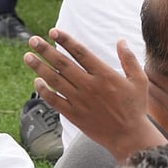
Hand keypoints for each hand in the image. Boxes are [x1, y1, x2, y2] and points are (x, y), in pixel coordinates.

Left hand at [24, 30, 164, 161]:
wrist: (129, 136)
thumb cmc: (135, 107)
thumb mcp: (140, 81)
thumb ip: (129, 59)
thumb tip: (121, 40)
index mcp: (105, 75)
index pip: (81, 53)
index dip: (66, 41)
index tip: (53, 31)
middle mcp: (90, 86)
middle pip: (63, 64)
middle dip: (46, 50)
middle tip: (33, 40)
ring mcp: (79, 101)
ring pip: (54, 80)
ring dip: (39, 67)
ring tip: (28, 56)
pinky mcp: (73, 114)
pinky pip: (54, 100)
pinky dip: (44, 90)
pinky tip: (37, 81)